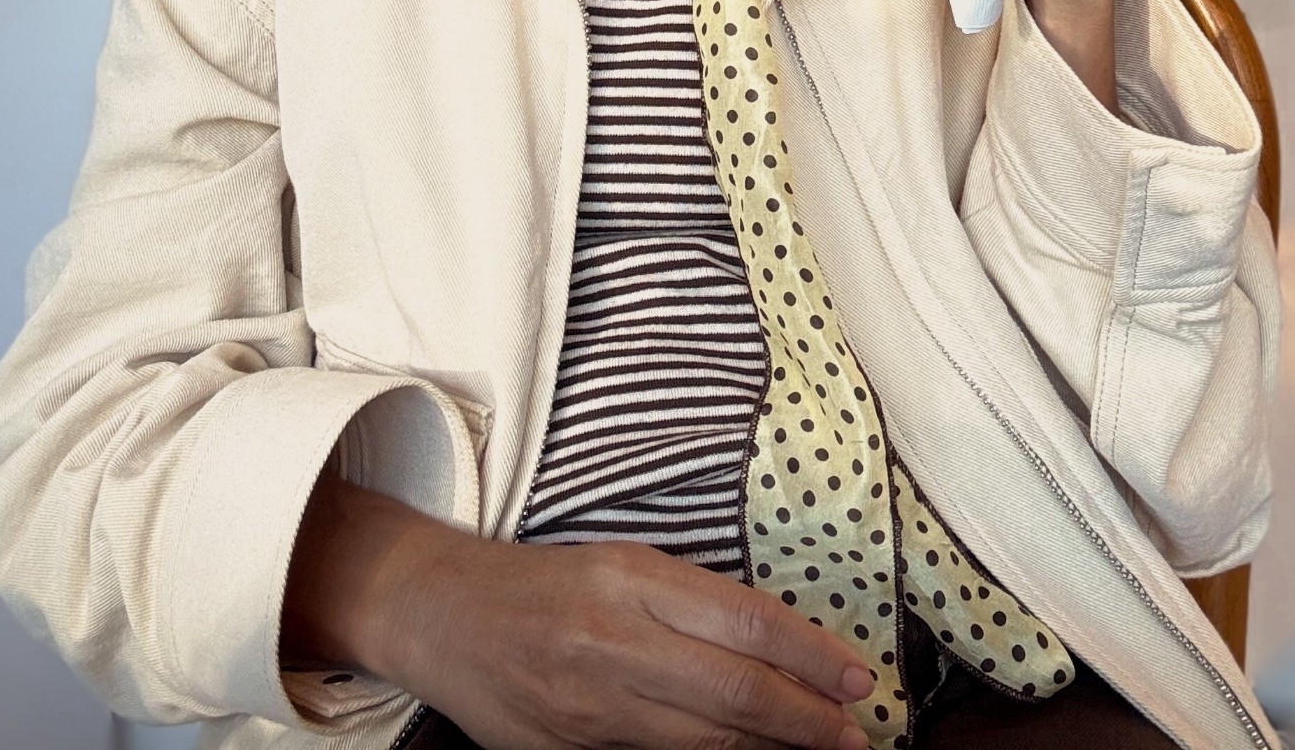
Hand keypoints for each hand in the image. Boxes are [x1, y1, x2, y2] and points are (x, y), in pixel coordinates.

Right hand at [285, 478, 873, 749]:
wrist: (438, 611)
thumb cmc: (539, 581)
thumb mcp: (618, 564)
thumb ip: (689, 604)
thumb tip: (775, 649)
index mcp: (629, 578)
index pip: (744, 621)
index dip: (808, 654)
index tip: (855, 676)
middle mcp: (612, 640)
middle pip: (732, 691)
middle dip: (805, 718)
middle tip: (854, 730)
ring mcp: (587, 707)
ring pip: (701, 741)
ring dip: (768, 749)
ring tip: (817, 748)